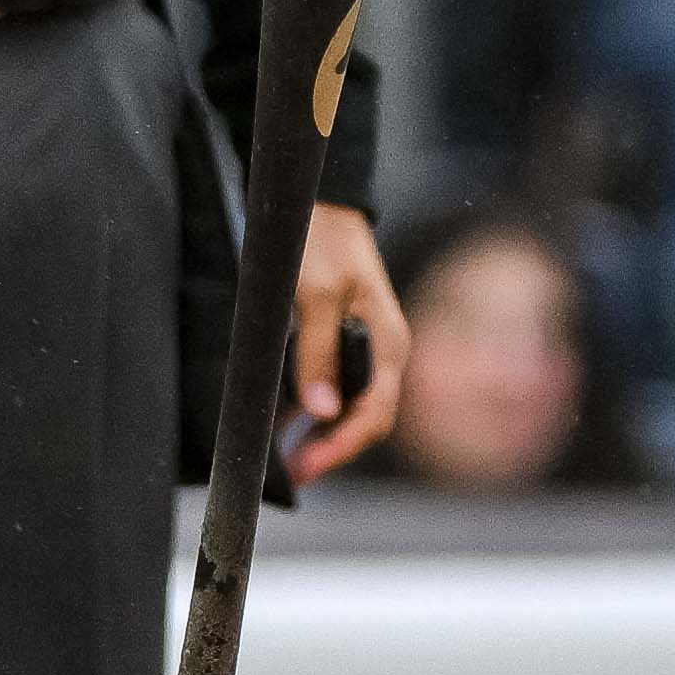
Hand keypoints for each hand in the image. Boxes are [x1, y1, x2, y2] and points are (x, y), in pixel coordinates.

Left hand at [285, 201, 407, 477]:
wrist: (323, 202)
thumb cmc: (321, 240)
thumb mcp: (314, 296)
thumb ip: (317, 354)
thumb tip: (320, 411)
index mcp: (389, 344)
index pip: (373, 414)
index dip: (339, 447)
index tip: (305, 467)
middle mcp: (386, 351)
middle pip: (367, 418)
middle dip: (332, 449)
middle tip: (292, 473)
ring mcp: (370, 347)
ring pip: (353, 406)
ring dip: (323, 434)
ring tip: (286, 458)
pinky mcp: (349, 340)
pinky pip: (339, 387)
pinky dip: (315, 411)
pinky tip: (287, 424)